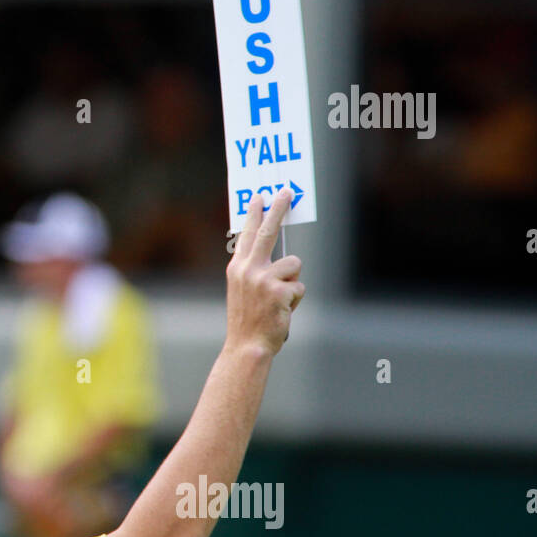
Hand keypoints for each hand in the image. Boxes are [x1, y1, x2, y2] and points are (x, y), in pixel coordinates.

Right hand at [225, 188, 305, 356]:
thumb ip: (254, 271)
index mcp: (237, 268)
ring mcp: (263, 279)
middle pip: (267, 232)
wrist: (247, 345)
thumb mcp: (243, 291)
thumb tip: (281, 257)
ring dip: (292, 282)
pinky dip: (294, 301)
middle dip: (277, 209)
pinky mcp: (279, 290)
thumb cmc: (248, 320)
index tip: (260, 197)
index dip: (254, 214)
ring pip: (294, 265)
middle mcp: (247, 269)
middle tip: (286, 191)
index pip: (246, 234)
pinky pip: (299, 288)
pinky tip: (281, 311)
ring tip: (278, 301)